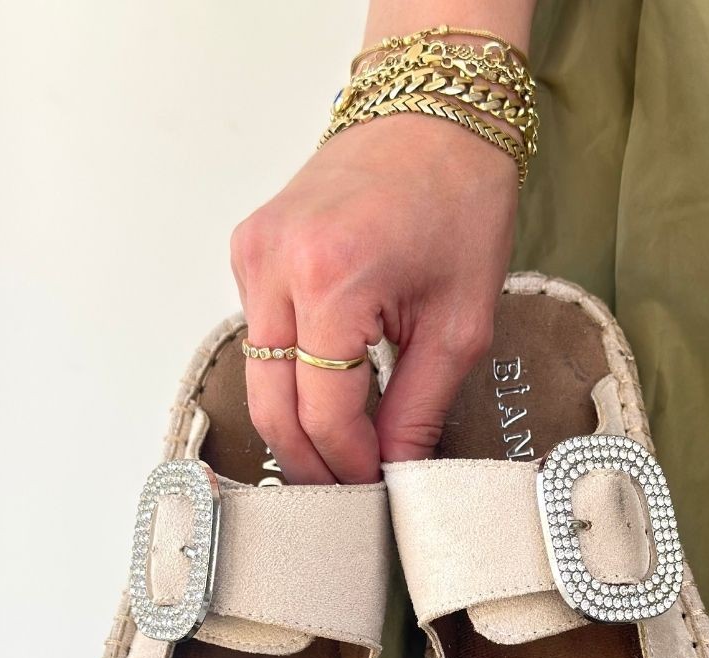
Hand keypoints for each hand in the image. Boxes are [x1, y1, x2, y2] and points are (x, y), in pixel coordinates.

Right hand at [230, 114, 518, 482]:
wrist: (434, 114)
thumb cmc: (459, 198)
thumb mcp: (459, 323)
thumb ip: (420, 408)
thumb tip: (398, 470)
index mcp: (332, 280)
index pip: (324, 414)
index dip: (351, 465)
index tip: (376, 488)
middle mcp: (275, 266)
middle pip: (273, 408)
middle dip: (312, 462)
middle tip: (348, 493)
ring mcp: (252, 255)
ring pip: (259, 379)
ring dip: (297, 423)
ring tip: (342, 452)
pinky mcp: (248, 250)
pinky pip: (259, 338)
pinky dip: (289, 376)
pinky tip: (326, 392)